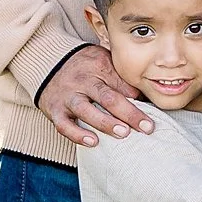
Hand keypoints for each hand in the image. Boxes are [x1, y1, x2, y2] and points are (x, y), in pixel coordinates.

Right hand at [36, 44, 152, 147]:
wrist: (48, 62)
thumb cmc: (84, 66)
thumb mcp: (103, 60)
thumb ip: (121, 75)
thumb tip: (145, 95)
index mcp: (99, 67)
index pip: (121, 82)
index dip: (138, 96)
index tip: (154, 110)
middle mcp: (83, 81)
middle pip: (108, 97)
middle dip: (129, 113)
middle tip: (147, 127)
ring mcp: (68, 96)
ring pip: (86, 110)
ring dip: (106, 123)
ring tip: (123, 133)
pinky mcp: (55, 110)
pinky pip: (64, 125)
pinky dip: (78, 134)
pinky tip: (93, 142)